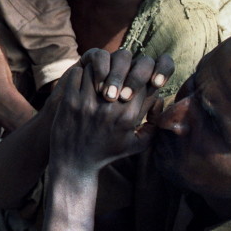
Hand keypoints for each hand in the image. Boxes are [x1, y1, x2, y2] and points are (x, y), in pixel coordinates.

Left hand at [49, 50, 162, 175]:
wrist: (74, 164)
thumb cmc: (106, 152)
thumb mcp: (137, 145)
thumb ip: (153, 126)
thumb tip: (160, 101)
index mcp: (128, 117)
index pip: (143, 82)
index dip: (140, 74)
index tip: (133, 76)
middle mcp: (110, 108)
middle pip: (122, 70)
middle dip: (121, 67)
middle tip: (116, 70)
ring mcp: (88, 103)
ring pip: (98, 68)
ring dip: (99, 68)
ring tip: (99, 73)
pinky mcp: (70, 101)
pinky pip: (77, 73)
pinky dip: (81, 73)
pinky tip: (83, 79)